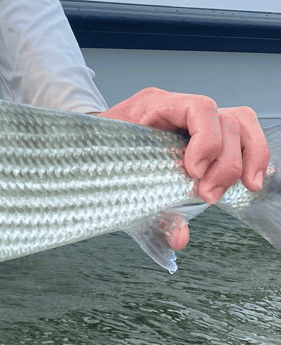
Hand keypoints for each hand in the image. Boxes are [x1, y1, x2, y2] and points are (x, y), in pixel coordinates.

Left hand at [99, 87, 269, 249]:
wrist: (92, 142)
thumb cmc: (104, 154)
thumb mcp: (119, 176)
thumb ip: (150, 209)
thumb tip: (179, 238)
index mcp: (153, 106)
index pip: (198, 108)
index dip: (206, 140)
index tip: (193, 172)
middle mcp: (178, 106)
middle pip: (225, 120)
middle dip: (224, 163)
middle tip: (209, 195)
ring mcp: (195, 116)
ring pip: (240, 123)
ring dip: (247, 158)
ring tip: (244, 187)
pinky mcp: (208, 130)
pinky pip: (242, 134)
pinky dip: (253, 156)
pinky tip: (248, 181)